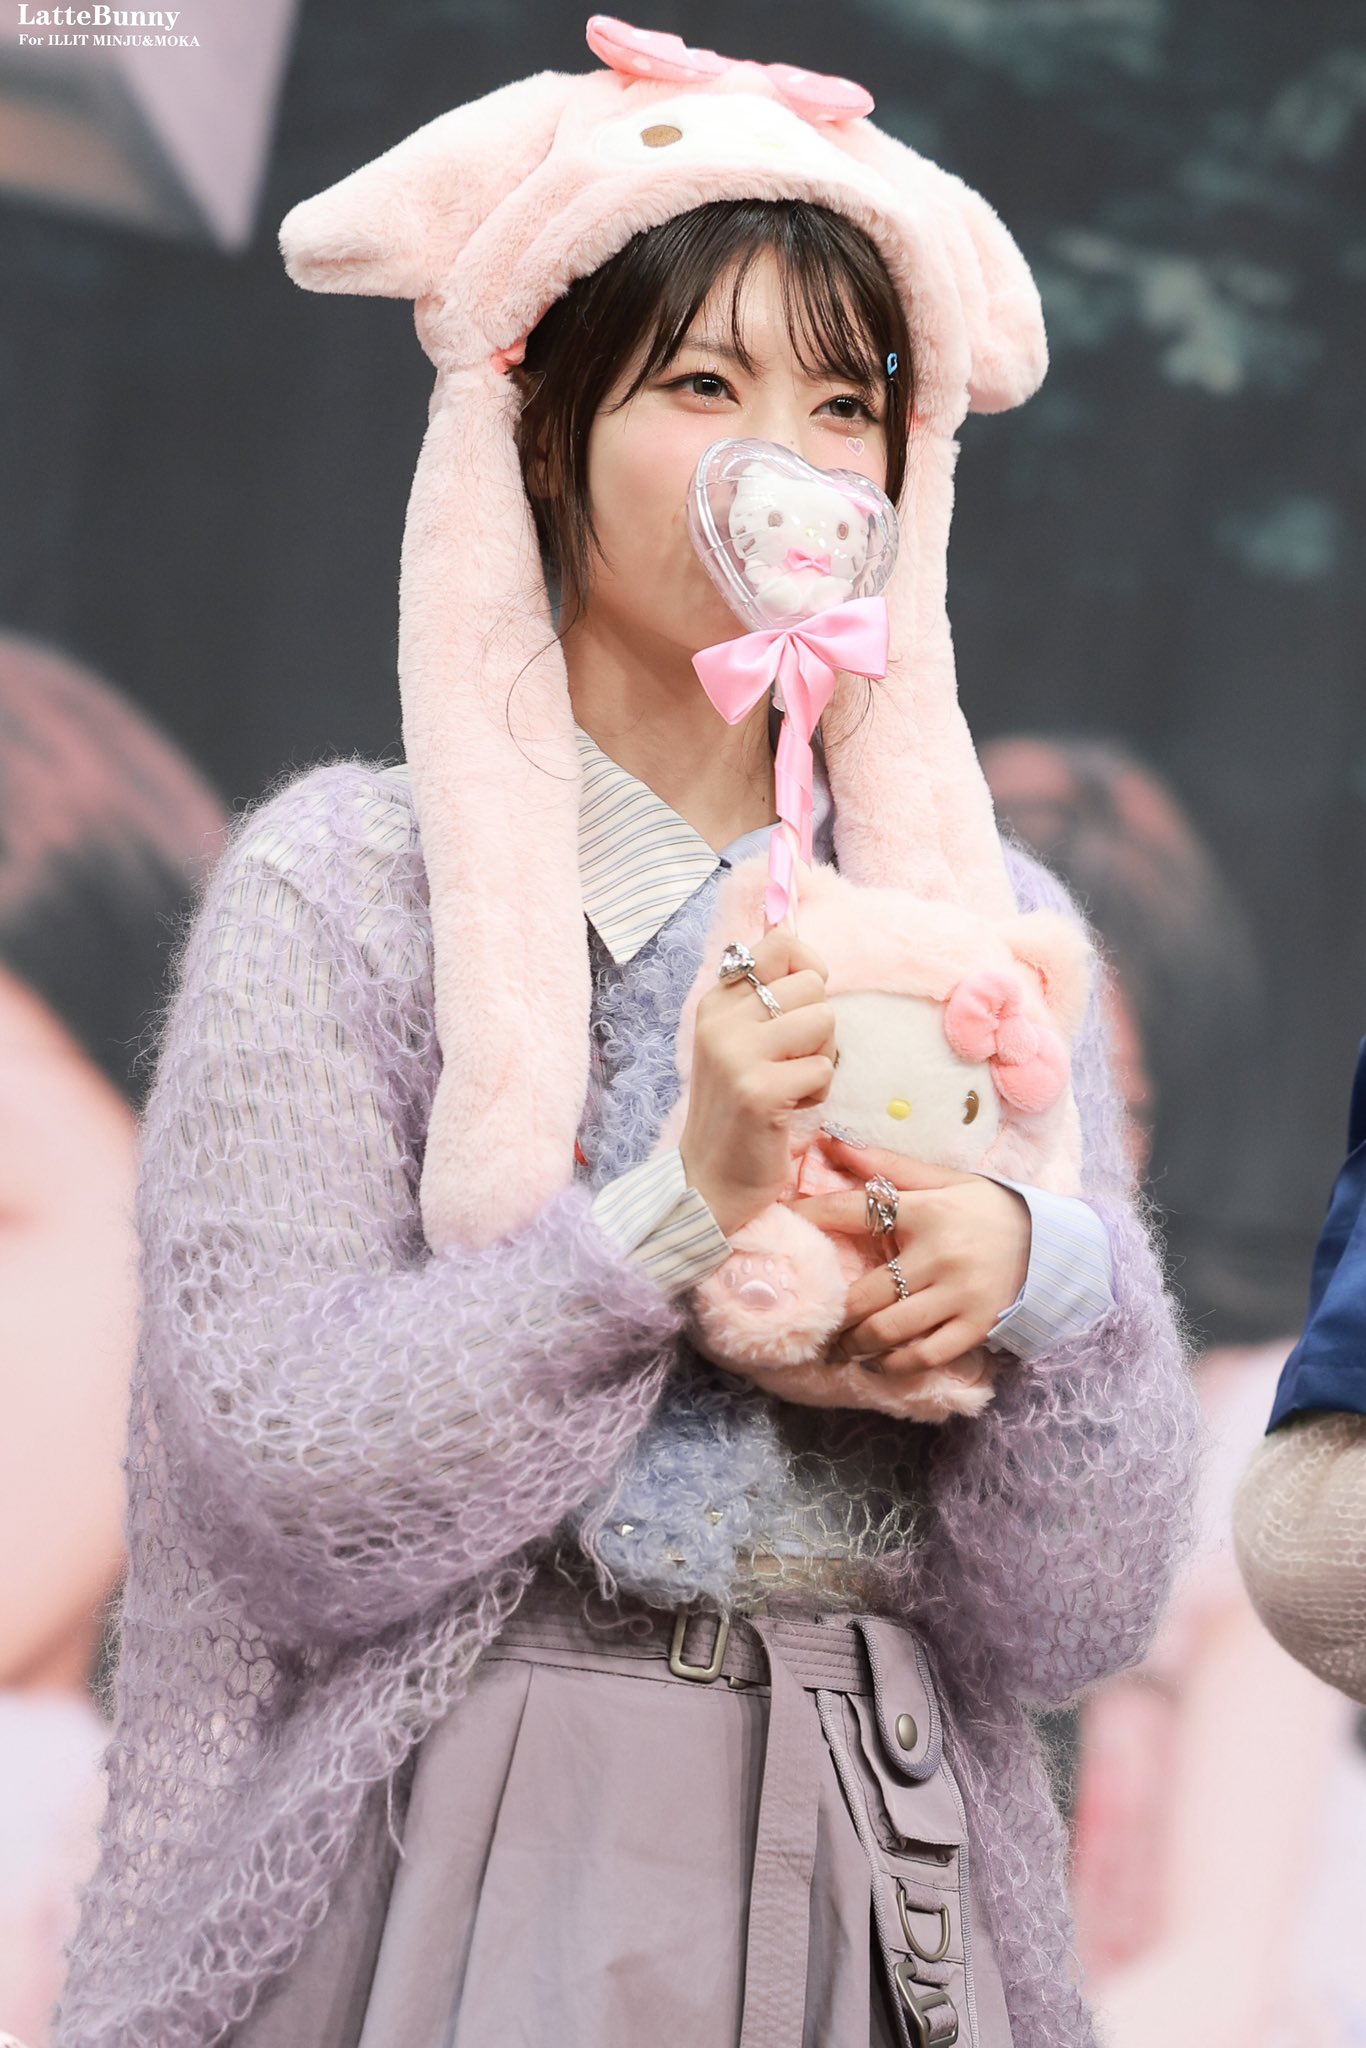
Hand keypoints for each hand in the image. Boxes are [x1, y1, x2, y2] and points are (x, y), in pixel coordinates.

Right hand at [679, 931, 835, 1237]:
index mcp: (716, 1002)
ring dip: (821, 1059)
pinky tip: (788, 1110)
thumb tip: (807, 959)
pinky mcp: (759, 1091)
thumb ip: (764, 1001)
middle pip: (812, 985)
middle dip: (818, 1026)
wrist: (710, 1180)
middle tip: (791, 1062)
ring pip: (824, 1021)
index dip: (808, 968)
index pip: (779, 944)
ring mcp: (736, 1055)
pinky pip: (823, 1070)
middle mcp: (720, 1021)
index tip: (802, 1006)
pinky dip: (817, 1094)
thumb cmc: (738, 1109)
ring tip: (791, 1085)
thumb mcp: (738, 1043)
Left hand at [787, 1133, 1030, 1375]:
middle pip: (866, 1292)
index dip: (813, 1217)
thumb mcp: (945, 1179)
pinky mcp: (976, 1326)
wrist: (1053, 1244)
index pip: (855, 1212)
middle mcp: (939, 1255)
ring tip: (839, 1347)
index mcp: (927, 1211)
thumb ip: (889, 1164)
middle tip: (813, 1317)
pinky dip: (894, 1365)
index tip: (785, 1225)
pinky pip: (924, 1355)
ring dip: (855, 1344)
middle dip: (833, 1311)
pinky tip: (877, 1364)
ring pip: (889, 1330)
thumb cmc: (989, 1208)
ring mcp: (958, 1295)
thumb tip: (834, 1142)